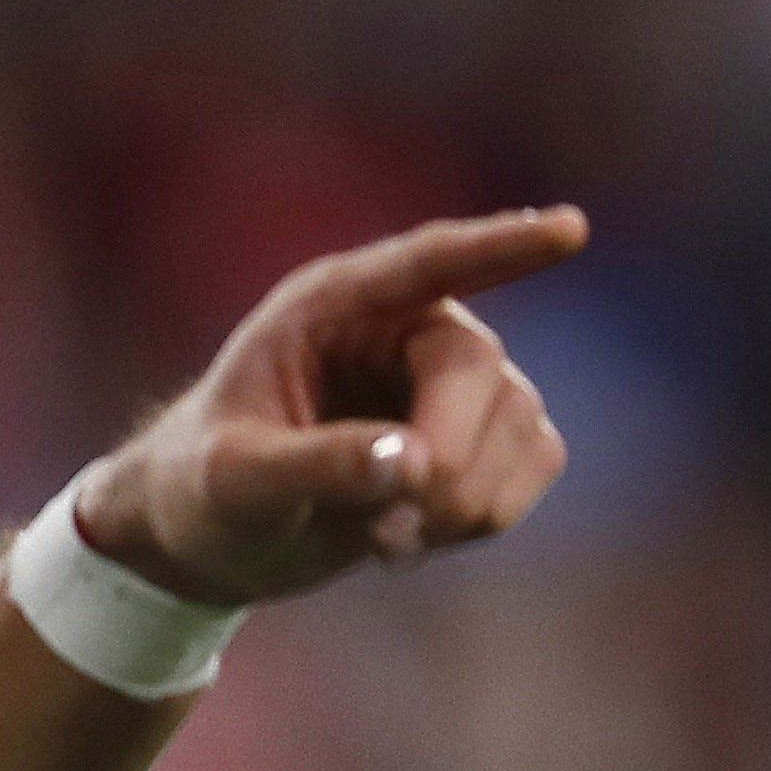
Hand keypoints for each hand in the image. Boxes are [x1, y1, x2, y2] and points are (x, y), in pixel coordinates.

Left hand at [74, 206, 586, 605]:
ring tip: (382, 540)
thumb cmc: (200, 489)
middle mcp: (404, 326)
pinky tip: (415, 537)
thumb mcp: (233, 482)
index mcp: (331, 307)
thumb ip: (314, 464)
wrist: (212, 538)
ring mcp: (454, 378)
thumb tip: (414, 461)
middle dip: (445, 462)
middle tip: (386, 533)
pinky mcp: (486, 433)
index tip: (570, 230)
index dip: (502, 245)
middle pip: (477, 371)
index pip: (428, 262)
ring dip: (463, 502)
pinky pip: (537, 461)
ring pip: (521, 423)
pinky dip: (485, 515)